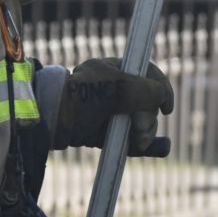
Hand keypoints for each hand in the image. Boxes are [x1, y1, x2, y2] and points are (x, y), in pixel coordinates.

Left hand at [55, 57, 173, 156]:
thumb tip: (161, 99)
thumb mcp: (119, 87)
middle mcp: (114, 89)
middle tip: (138, 129)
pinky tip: (164, 147)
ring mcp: (109, 112)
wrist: (51, 121)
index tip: (166, 106)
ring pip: (141, 124)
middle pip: (147, 104)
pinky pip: (131, 140)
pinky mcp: (104, 134)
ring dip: (146, 134)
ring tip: (138, 143)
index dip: (161, 88)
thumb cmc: (82, 97)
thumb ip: (147, 90)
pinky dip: (147, 145)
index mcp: (115, 69)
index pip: (148, 74)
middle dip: (147, 119)